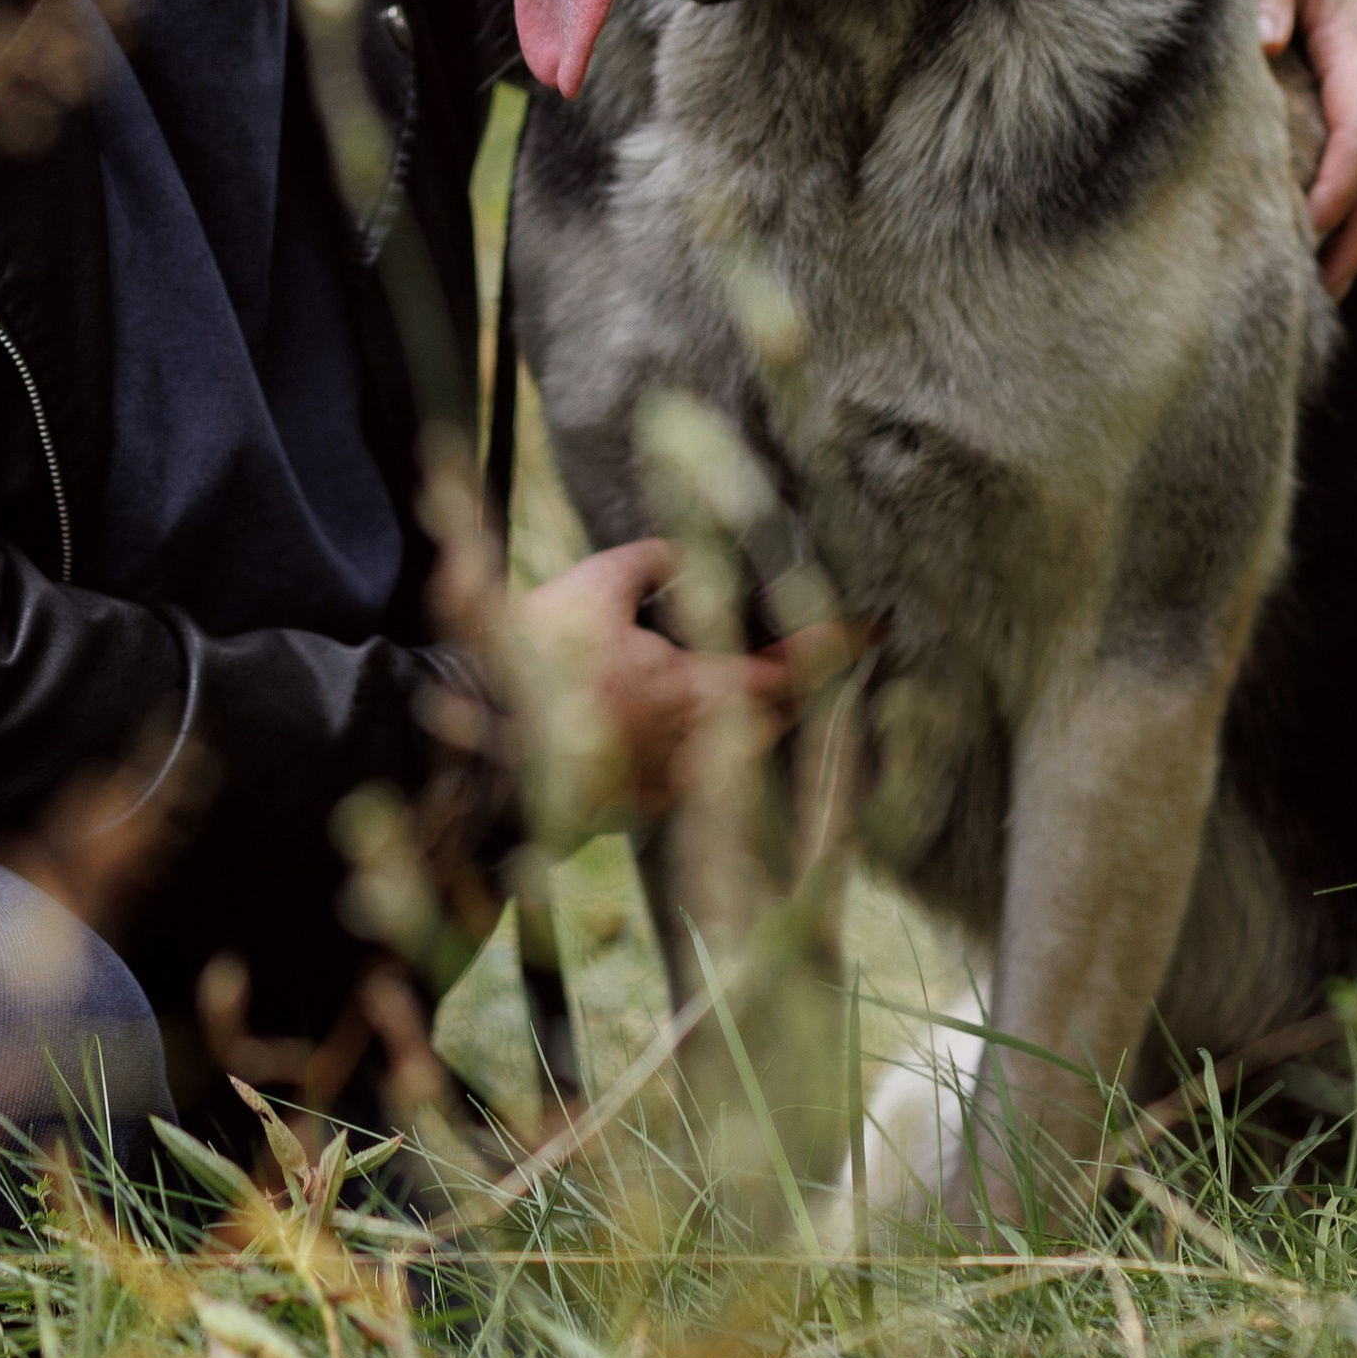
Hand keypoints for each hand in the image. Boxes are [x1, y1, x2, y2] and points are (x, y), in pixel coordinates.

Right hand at [510, 538, 847, 833]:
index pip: (791, 669)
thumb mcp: (590, 589)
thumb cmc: (533, 672)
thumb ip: (645, 562)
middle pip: (771, 713)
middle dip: (788, 678)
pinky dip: (696, 737)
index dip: (837, 643)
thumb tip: (679, 549)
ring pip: (732, 743)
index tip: (876, 624)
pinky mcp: (641, 808)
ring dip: (741, 708)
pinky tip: (657, 711)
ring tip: (724, 669)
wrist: (480, 761)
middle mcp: (697, 749)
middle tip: (801, 641)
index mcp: (695, 693)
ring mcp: (671, 786)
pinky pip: (691, 769)